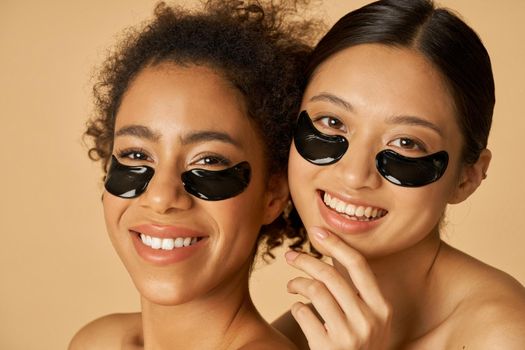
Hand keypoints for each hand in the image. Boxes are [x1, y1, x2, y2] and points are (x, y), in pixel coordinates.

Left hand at [285, 227, 391, 349]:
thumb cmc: (359, 346)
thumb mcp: (370, 321)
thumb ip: (357, 295)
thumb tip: (328, 255)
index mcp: (382, 309)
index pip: (358, 265)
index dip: (336, 244)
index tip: (317, 231)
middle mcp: (369, 320)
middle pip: (330, 275)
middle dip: (305, 260)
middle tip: (289, 256)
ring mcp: (349, 336)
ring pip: (314, 291)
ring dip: (297, 283)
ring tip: (291, 285)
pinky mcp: (328, 348)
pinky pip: (303, 313)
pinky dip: (297, 306)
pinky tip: (299, 309)